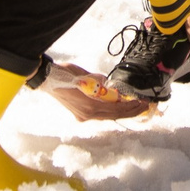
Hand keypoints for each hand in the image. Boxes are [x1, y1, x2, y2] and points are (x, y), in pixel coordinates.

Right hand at [33, 57, 154, 121]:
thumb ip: (98, 81)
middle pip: (114, 116)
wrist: (46, 80)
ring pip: (107, 116)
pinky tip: (117, 106)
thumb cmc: (64, 74)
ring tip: (133, 106)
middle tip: (143, 106)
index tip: (142, 103)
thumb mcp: (85, 75)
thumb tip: (110, 86)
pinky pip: (100, 114)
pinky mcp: (80, 114)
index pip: (116, 110)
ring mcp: (83, 116)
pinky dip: (110, 110)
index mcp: (90, 106)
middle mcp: (87, 114)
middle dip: (130, 111)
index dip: (130, 108)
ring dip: (121, 112)